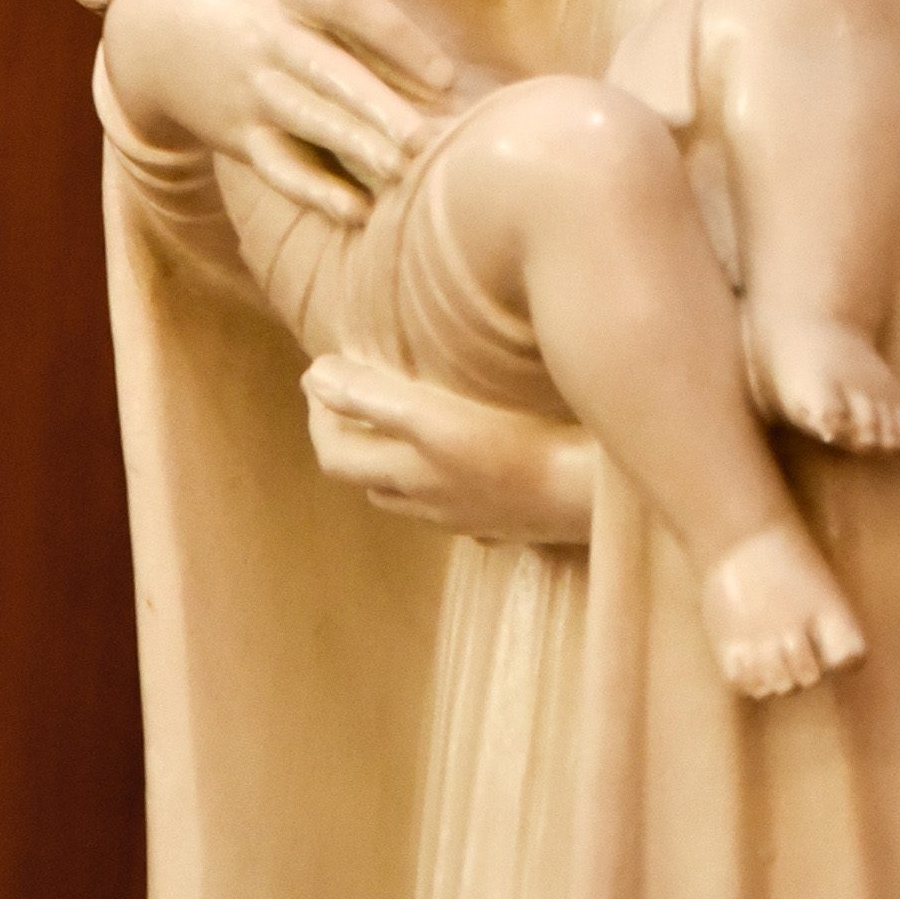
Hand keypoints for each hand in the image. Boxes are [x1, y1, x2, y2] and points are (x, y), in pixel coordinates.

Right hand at [166, 0, 455, 223]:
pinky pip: (278, 167)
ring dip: (357, 148)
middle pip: (331, 73)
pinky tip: (355, 212)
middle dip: (381, 108)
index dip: (397, 39)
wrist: (147, 32)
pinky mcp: (239, 136)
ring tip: (405, 171)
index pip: (346, 5)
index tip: (445, 75)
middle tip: (432, 138)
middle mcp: (270, 41)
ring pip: (309, 123)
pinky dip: (314, 191)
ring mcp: (252, 92)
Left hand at [302, 356, 595, 545]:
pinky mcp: (507, 523)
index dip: (319, 416)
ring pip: (413, 497)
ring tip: (404, 425)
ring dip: (395, 464)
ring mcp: (469, 519)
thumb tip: (312, 377)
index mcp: (406, 477)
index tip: (322, 375)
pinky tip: (466, 467)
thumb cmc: (512, 446)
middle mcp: (428, 504)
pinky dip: (444, 484)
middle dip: (352, 438)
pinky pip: (461, 507)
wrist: (587, 493)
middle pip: (369, 480)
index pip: (335, 455)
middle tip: (355, 395)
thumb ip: (371, 397)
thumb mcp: (432, 415)